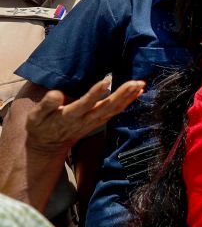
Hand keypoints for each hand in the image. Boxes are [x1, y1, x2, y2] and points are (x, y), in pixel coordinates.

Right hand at [25, 79, 144, 153]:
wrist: (48, 145)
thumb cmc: (41, 126)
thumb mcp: (36, 116)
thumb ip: (46, 105)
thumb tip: (56, 94)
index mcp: (69, 116)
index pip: (84, 104)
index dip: (95, 94)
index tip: (106, 81)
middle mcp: (85, 120)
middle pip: (106, 107)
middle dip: (121, 95)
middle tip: (135, 83)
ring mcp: (94, 122)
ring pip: (114, 110)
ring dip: (128, 97)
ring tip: (140, 84)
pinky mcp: (99, 121)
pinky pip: (116, 112)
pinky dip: (128, 102)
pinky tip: (138, 93)